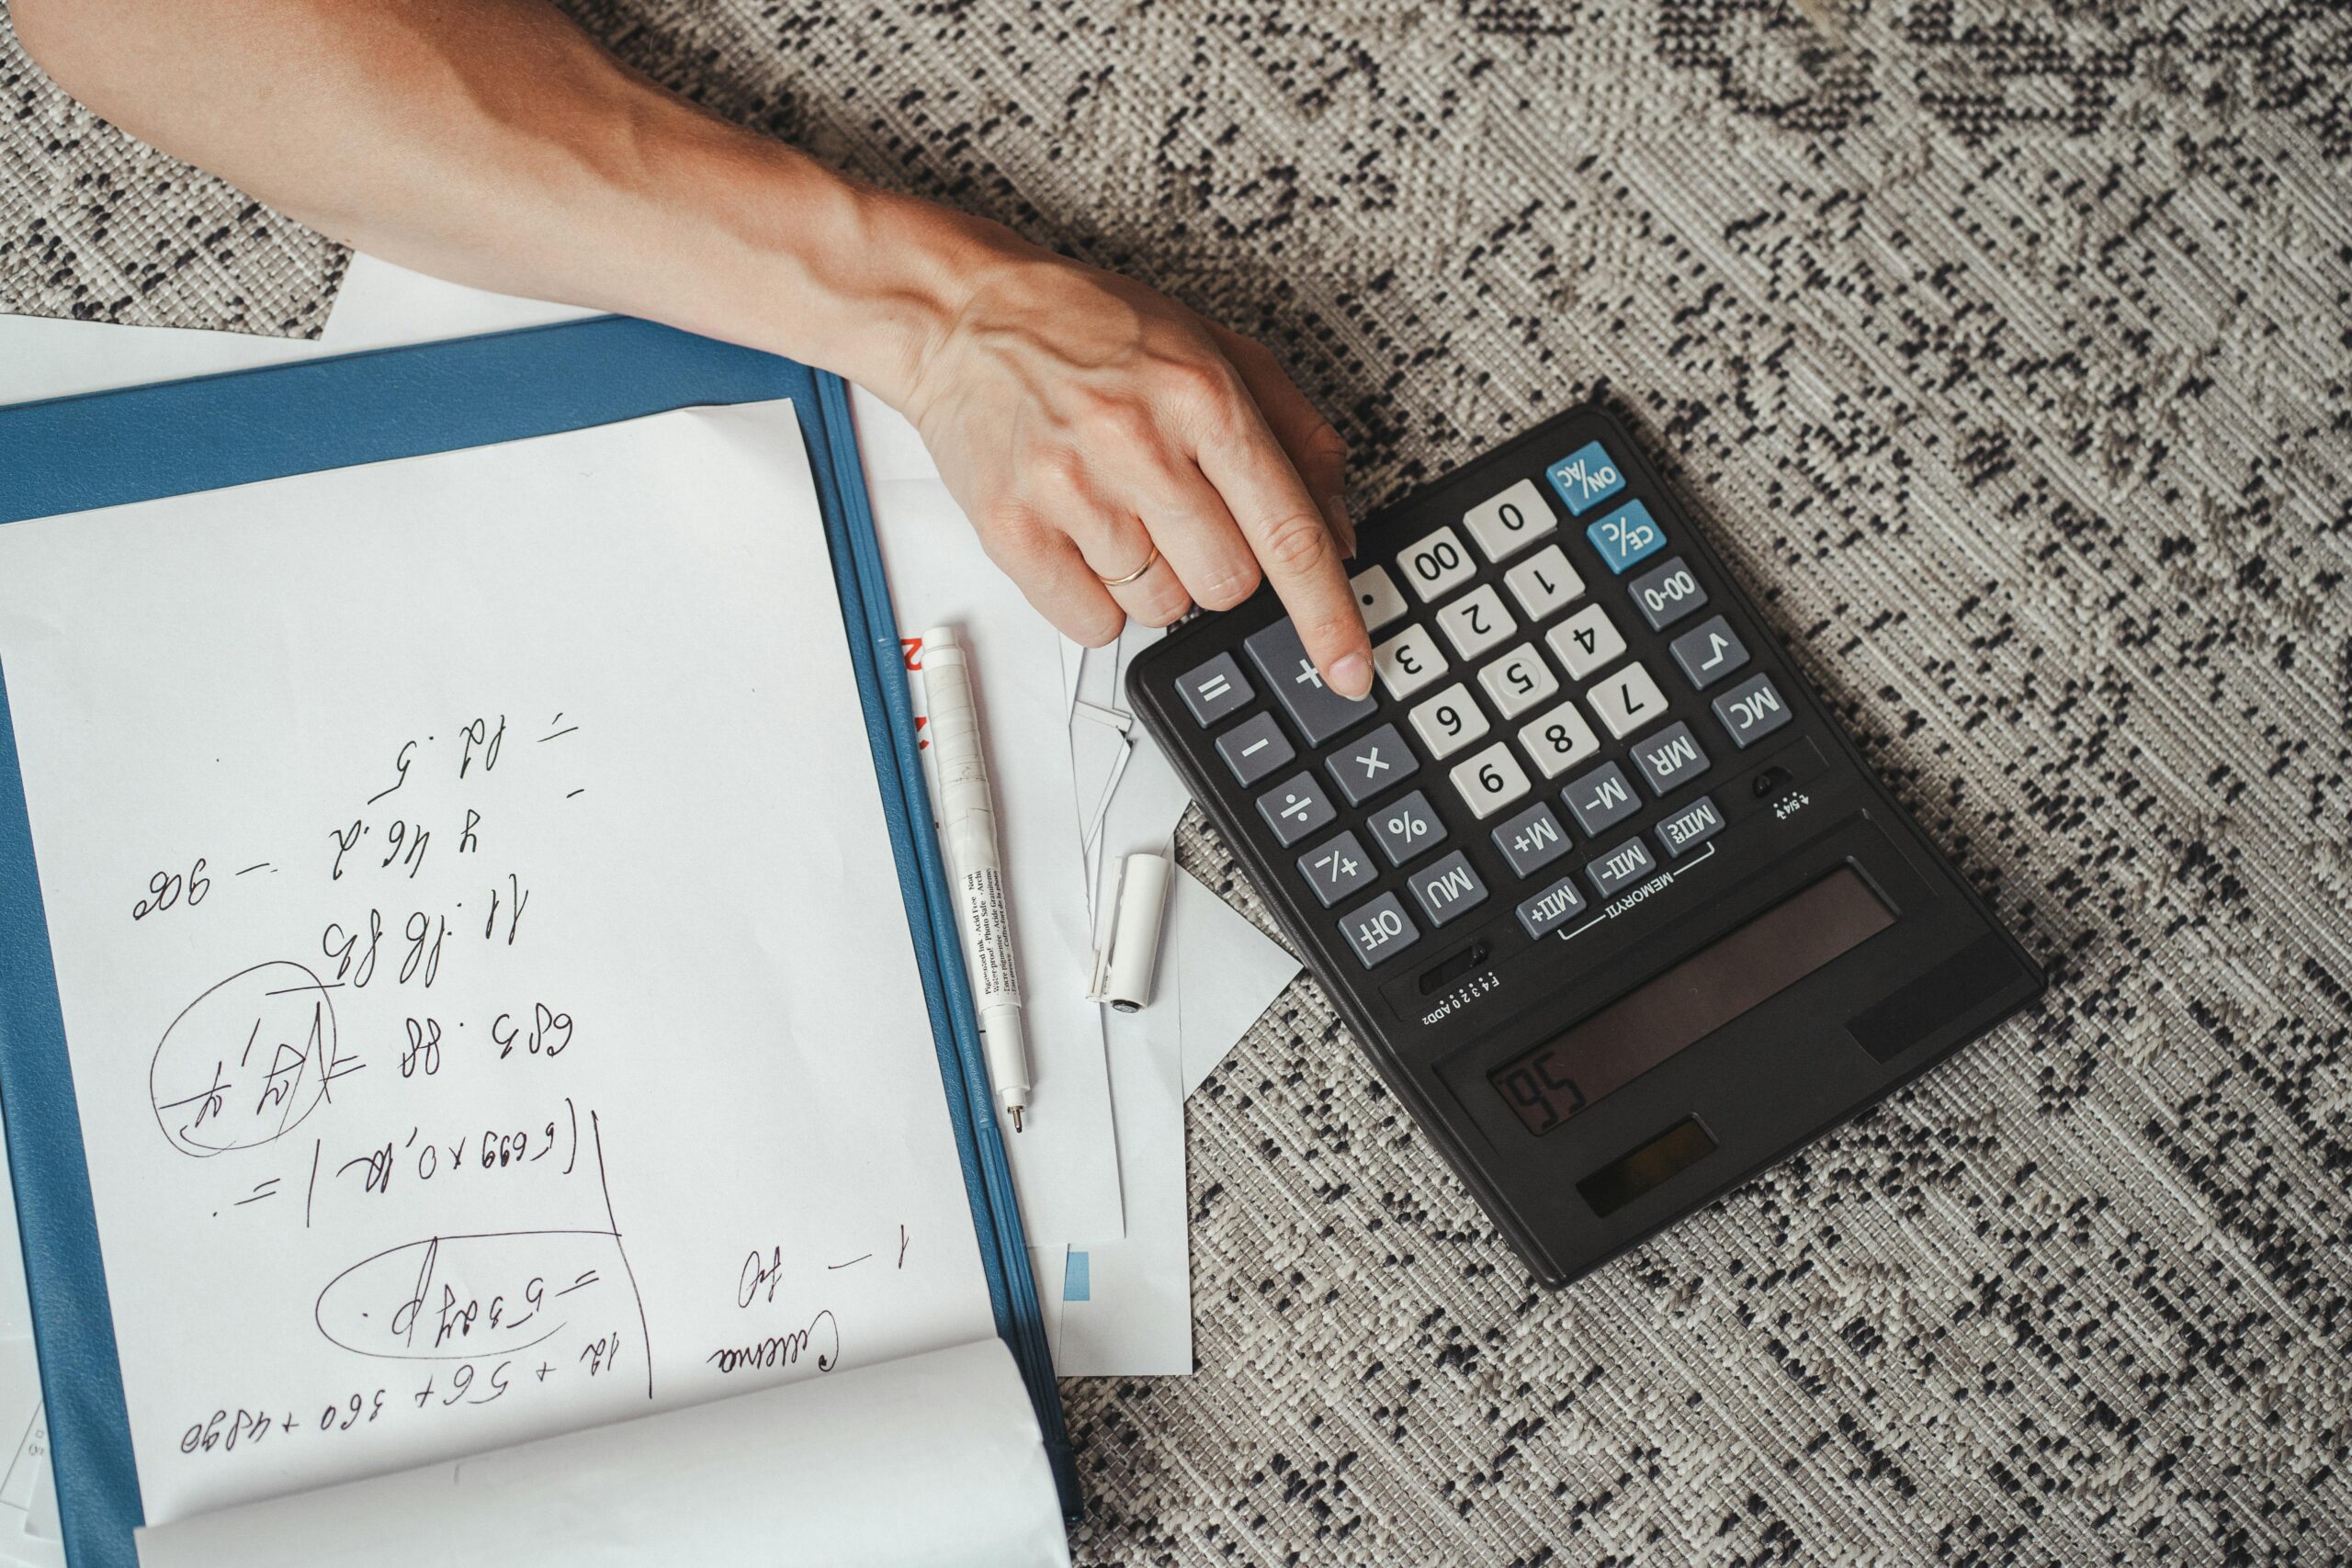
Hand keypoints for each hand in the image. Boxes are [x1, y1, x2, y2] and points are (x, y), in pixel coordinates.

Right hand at [898, 233, 1372, 696]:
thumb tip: (1338, 534)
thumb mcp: (1214, 350)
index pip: (1288, 532)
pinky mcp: (1012, 529)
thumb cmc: (1090, 330)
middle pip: (1226, 586)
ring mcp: (1071, 491)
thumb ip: (1295, 438)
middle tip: (1177, 509)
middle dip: (1217, 566)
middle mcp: (1138, 444)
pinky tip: (1080, 533)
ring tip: (1116, 505)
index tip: (1350, 669)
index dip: (1327, 614)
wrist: (963, 315)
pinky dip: (1094, 597)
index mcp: (1203, 398)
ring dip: (1151, 578)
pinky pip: (1090, 623)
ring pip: (1158, 610)